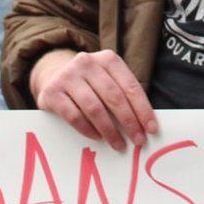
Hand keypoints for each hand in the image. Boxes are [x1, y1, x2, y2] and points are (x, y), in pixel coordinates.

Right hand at [30, 49, 157, 150]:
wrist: (53, 75)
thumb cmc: (90, 83)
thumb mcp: (108, 80)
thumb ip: (123, 95)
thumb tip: (144, 124)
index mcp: (107, 59)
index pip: (130, 86)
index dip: (143, 109)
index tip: (151, 129)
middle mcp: (87, 63)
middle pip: (114, 97)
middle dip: (129, 122)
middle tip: (138, 141)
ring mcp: (67, 76)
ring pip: (94, 108)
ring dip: (109, 130)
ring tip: (118, 144)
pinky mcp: (52, 92)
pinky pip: (74, 116)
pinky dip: (88, 130)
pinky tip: (97, 138)